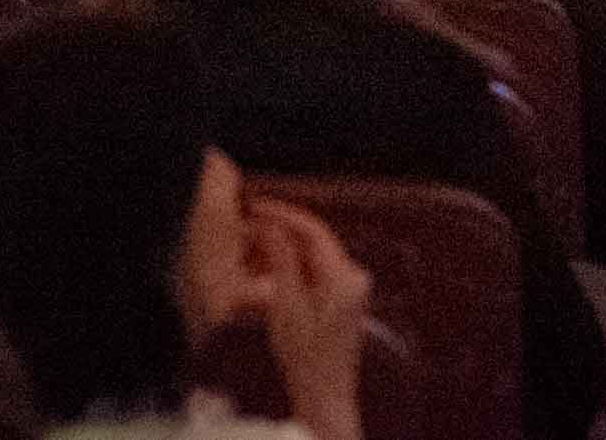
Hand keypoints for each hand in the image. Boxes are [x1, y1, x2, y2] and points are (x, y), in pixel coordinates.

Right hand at [179, 163, 369, 439]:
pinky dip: (293, 266)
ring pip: (314, 256)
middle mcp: (355, 278)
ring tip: (254, 240)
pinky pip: (316, 272)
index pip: (313, 230)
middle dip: (282, 229)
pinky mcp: (344, 302)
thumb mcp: (286, 307)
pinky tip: (270, 265)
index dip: (283, 214)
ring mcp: (352, 290)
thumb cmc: (306, 360)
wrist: (324, 399)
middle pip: (315, 241)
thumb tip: (271, 227)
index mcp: (346, 276)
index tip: (256, 206)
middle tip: (250, 220)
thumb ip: (281, 262)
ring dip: (286, 247)